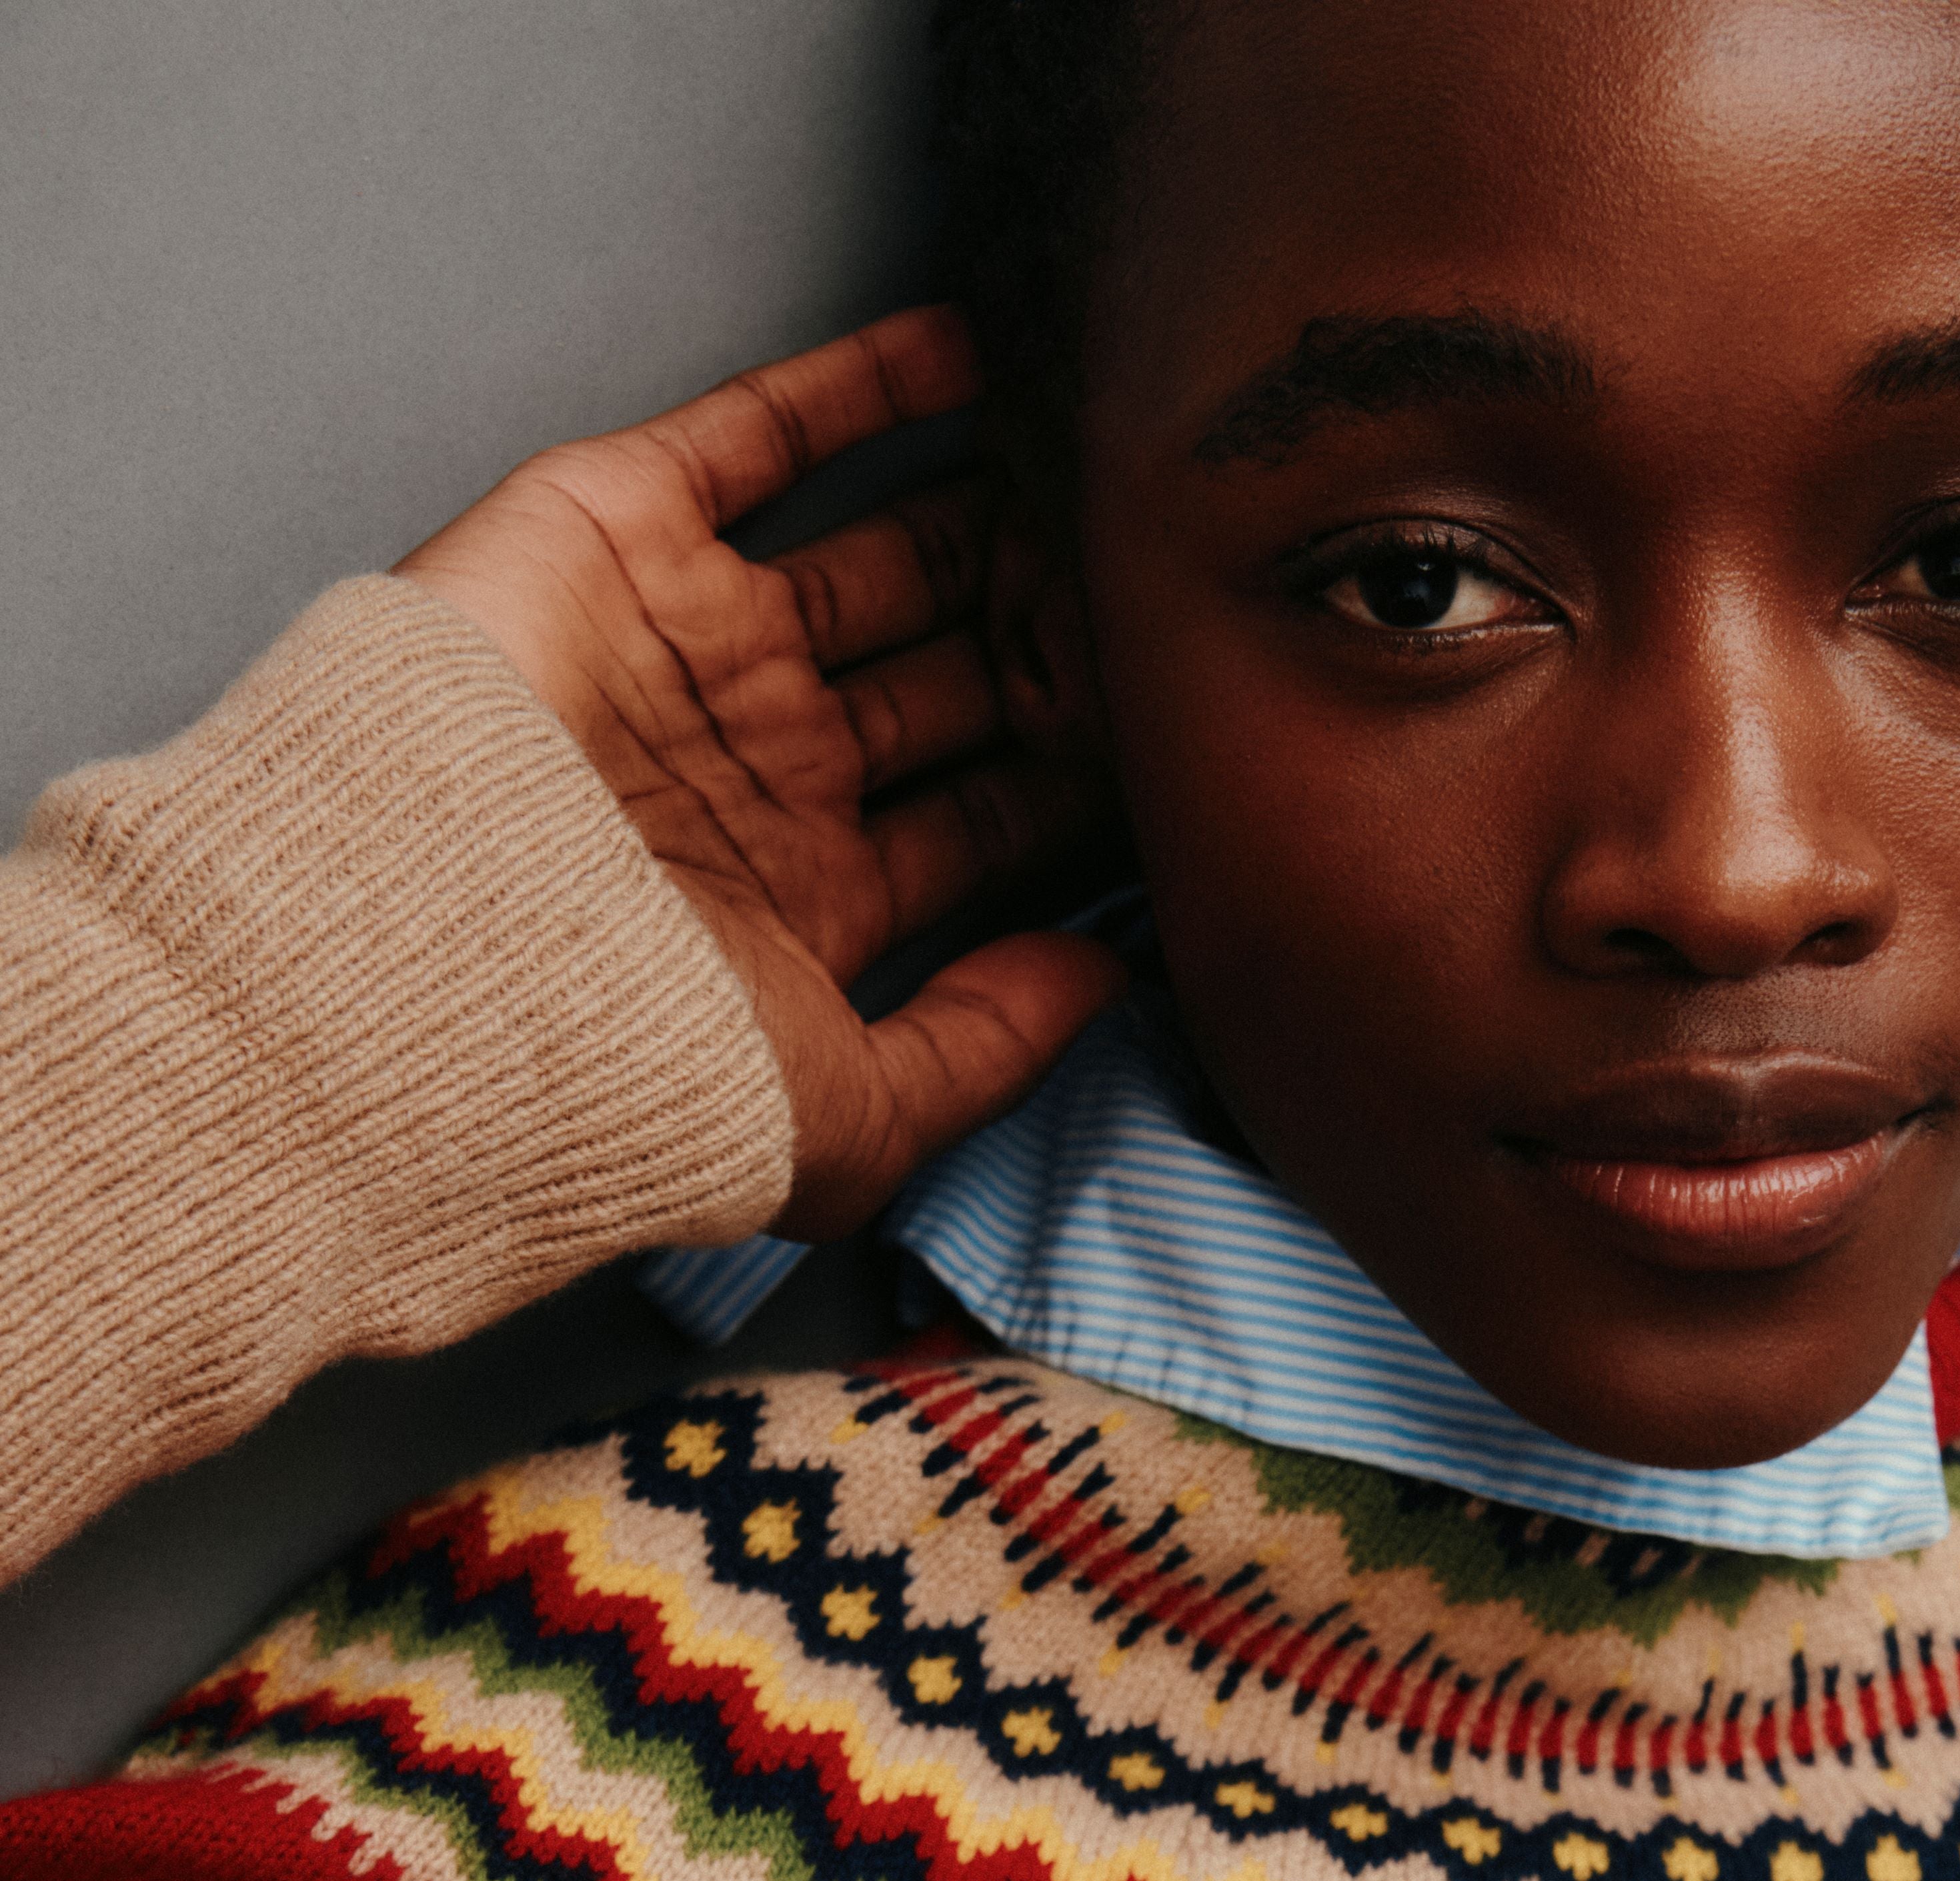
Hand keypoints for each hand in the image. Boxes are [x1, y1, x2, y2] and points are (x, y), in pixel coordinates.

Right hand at [396, 307, 1123, 1238]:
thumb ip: (991, 1049)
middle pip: (947, 678)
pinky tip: (974, 353)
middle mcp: (762, 764)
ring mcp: (696, 646)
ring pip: (883, 556)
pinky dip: (868, 388)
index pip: (983, 817)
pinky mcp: (622, 535)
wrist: (445, 963)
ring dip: (991, 520)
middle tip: (1149, 596)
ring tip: (1094, 480)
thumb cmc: (634, 1068)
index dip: (1079, 772)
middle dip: (1048, 643)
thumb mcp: (854, 1115)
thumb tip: (1112, 982)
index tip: (1182, 734)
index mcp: (813, 895)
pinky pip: (764, 436)